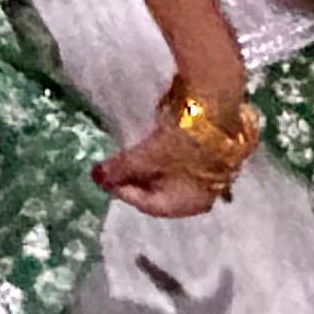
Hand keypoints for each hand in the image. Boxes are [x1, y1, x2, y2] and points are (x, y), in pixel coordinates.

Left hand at [93, 118, 240, 219]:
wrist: (217, 109)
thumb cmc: (180, 142)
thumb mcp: (145, 156)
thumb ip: (120, 168)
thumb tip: (96, 177)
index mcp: (186, 204)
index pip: (148, 205)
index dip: (123, 191)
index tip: (104, 178)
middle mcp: (200, 196)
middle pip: (160, 192)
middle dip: (135, 180)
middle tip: (113, 167)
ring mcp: (207, 176)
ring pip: (170, 177)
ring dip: (148, 168)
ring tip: (129, 154)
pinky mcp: (209, 156)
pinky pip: (180, 164)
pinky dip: (163, 158)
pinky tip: (152, 145)